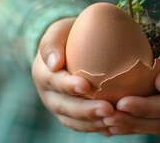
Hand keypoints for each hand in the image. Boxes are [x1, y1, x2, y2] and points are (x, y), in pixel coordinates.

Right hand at [32, 18, 113, 134]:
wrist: (71, 47)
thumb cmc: (68, 35)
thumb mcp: (58, 31)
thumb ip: (52, 43)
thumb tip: (54, 62)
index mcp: (43, 73)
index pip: (54, 82)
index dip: (68, 86)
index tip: (85, 86)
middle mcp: (49, 95)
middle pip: (64, 107)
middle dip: (85, 111)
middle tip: (108, 109)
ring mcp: (60, 108)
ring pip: (74, 122)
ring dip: (94, 123)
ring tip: (114, 119)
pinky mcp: (73, 117)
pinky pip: (84, 126)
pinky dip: (98, 128)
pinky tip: (116, 126)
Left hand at [103, 24, 159, 134]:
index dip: (145, 107)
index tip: (122, 103)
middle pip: (158, 123)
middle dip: (131, 122)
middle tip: (108, 117)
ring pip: (150, 127)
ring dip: (127, 126)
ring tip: (105, 121)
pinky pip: (145, 124)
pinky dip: (127, 125)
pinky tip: (109, 122)